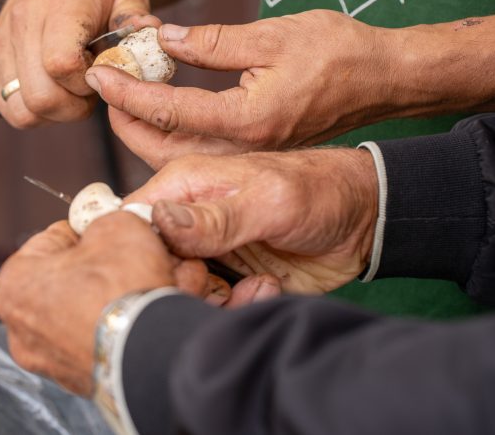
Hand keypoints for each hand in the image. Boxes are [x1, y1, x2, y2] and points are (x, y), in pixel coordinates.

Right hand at [0, 0, 159, 127]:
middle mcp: (20, 22)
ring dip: (52, 111)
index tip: (100, 71)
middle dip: (72, 106)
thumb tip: (150, 37)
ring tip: (68, 86)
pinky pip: (8, 108)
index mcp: (59, 5)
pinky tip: (50, 85)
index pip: (60, 65)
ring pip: (22, 111)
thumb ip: (139, 21)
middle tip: (88, 87)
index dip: (85, 83)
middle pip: (41, 98)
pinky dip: (33, 108)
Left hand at [0, 213, 277, 394]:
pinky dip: (137, 320)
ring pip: (99, 309)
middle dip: (117, 262)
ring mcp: (54, 361)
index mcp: (14, 284)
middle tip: (143, 249)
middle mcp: (24, 330)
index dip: (89, 227)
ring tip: (167, 273)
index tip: (110, 225)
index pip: (53, 239)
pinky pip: (113, 337)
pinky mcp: (87, 380)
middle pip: (79, 278)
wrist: (154, 351)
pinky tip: (169, 300)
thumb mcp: (116, 225)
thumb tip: (110, 228)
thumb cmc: (122, 287)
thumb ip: (106, 220)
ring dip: (133, 289)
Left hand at [83, 10, 390, 168]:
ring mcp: (253, 155)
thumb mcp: (273, 35)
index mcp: (249, 119)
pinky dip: (173, 135)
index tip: (99, 74)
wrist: (386, 79)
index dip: (128, 93)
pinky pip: (202, 152)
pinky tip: (160, 112)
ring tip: (121, 99)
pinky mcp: (258, 152)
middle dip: (126, 121)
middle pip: (166, 148)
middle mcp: (247, 147)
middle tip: (102, 89)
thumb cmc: (339, 52)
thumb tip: (164, 40)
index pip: (170, 111)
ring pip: (182, 155)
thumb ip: (213, 41)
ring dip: (146, 131)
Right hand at [124, 149, 378, 293]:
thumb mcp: (268, 201)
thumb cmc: (318, 192)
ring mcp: (206, 251)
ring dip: (210, 301)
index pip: (131, 221)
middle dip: (177, 284)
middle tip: (214, 285)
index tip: (170, 271)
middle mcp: (187, 220)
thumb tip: (158, 221)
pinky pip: (211, 305)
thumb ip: (215, 217)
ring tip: (252, 288)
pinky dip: (235, 309)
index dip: (138, 251)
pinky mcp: (227, 278)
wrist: (363, 222)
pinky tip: (265, 291)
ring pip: (178, 290)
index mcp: (183, 186)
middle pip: (150, 265)